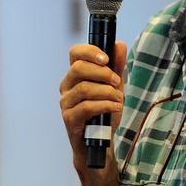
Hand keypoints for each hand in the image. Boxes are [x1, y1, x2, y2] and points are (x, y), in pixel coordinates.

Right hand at [59, 41, 126, 159]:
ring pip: (84, 88)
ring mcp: (65, 102)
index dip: (90, 51)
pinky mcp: (69, 118)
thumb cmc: (105, 112)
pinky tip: (116, 108)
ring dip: (107, 92)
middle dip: (103, 73)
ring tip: (118, 99)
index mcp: (75, 74)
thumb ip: (116, 67)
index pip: (75, 52)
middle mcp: (66, 86)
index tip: (107, 59)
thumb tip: (120, 44)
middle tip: (117, 82)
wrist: (100, 141)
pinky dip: (105, 105)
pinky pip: (87, 107)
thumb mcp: (114, 87)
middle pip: (79, 68)